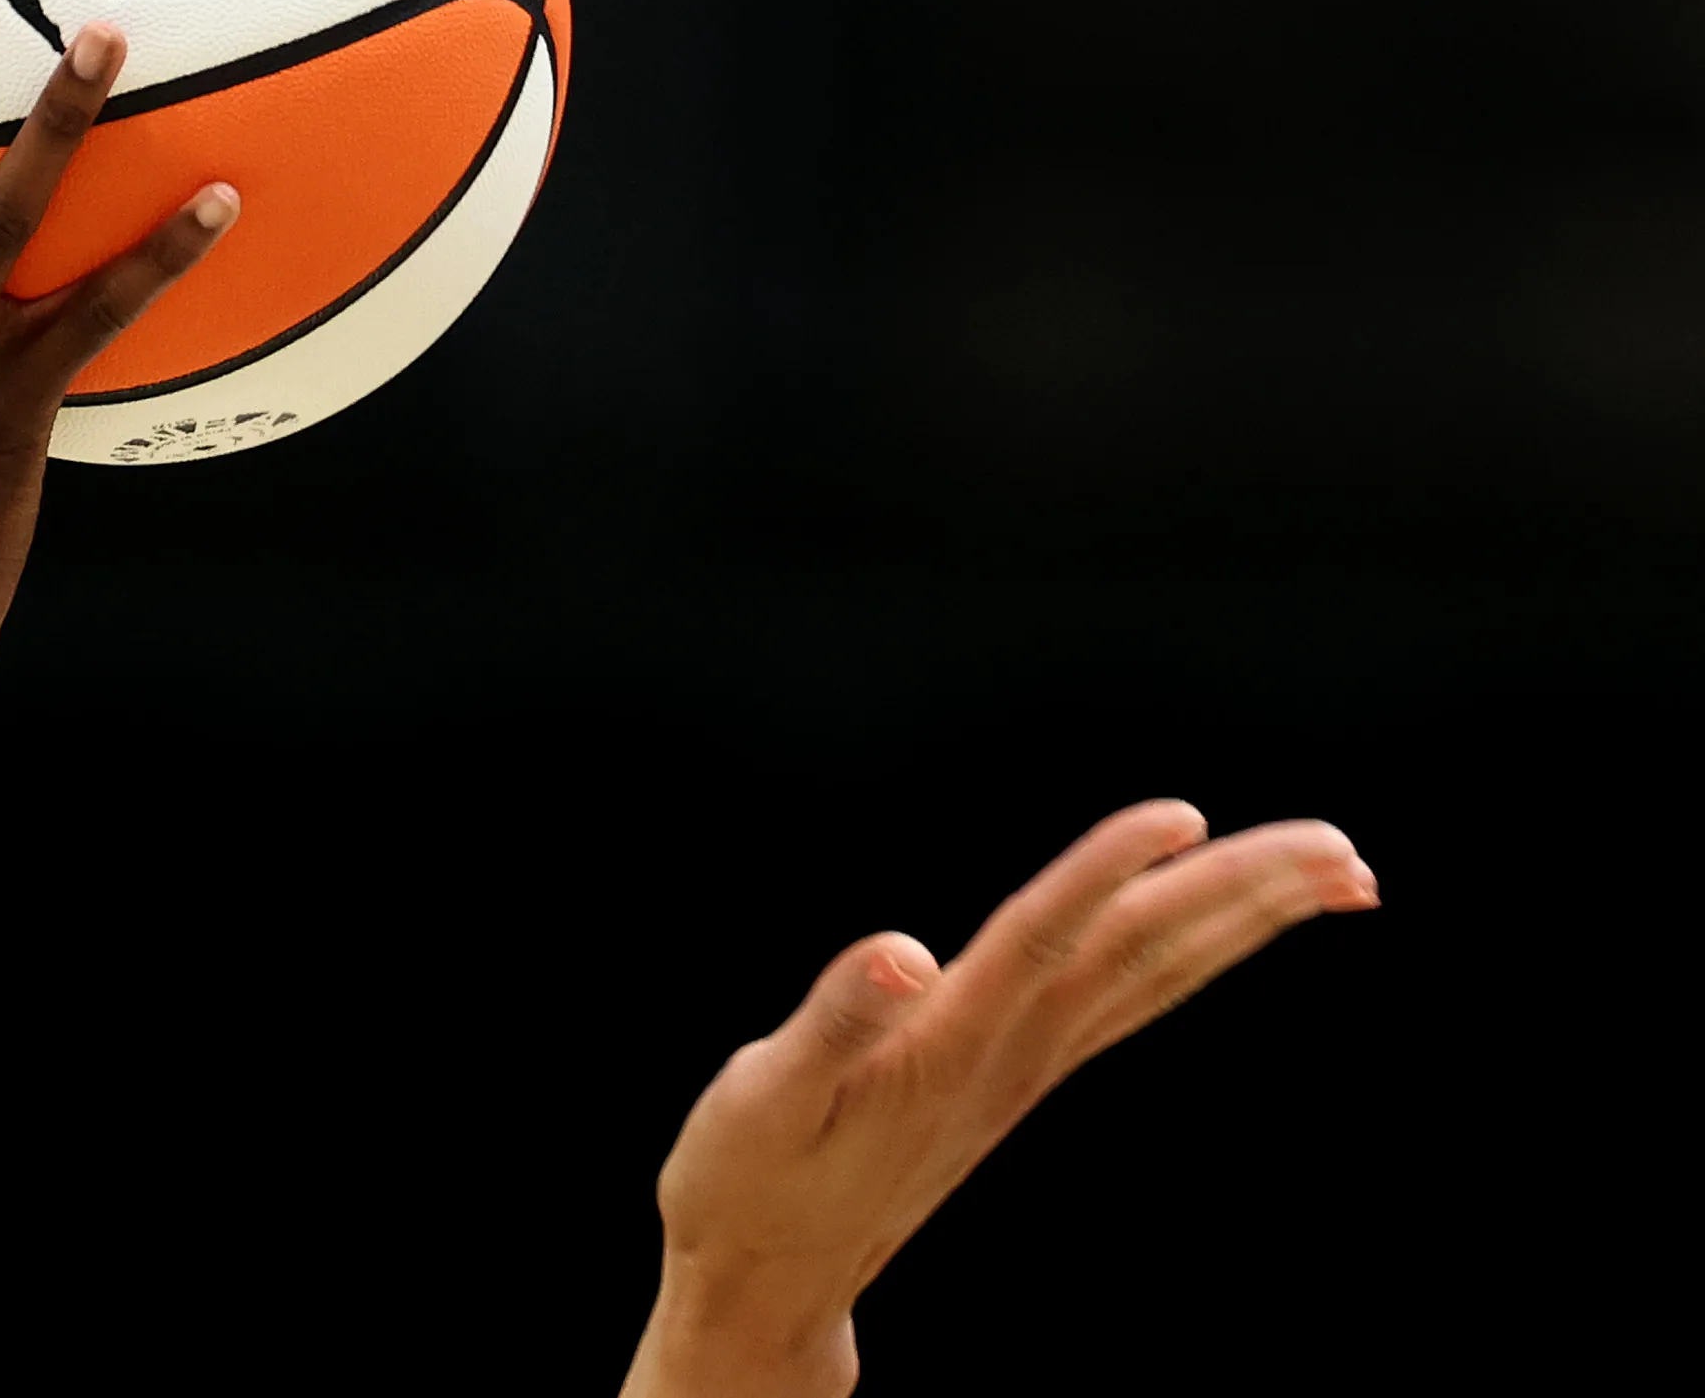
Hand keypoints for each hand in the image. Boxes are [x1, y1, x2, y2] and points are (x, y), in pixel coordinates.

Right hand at [620, 801, 1380, 1397]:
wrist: (771, 1277)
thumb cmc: (750, 1180)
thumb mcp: (767, 1097)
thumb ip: (835, 1020)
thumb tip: (902, 951)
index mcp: (948, 1044)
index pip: (1044, 939)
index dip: (1105, 872)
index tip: (1180, 816)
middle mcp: (1010, 1053)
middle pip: (1142, 956)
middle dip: (1244, 897)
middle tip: (1344, 849)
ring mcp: (1025, 1068)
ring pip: (1156, 976)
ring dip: (1246, 921)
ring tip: (1335, 876)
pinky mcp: (1017, 1075)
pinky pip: (1128, 997)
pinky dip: (1191, 951)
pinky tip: (1217, 925)